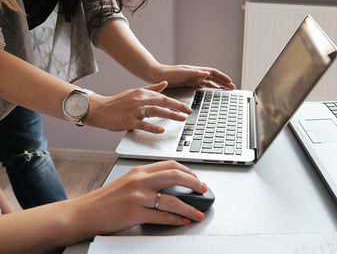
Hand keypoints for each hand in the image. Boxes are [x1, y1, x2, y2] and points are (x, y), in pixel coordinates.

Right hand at [75, 160, 207, 234]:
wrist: (84, 212)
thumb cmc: (105, 200)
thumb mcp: (127, 183)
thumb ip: (146, 182)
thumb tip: (168, 187)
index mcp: (139, 171)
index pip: (169, 165)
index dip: (187, 171)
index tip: (196, 178)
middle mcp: (140, 180)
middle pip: (175, 175)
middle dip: (194, 183)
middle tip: (203, 190)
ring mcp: (138, 196)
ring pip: (172, 198)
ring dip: (189, 207)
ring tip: (198, 213)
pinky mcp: (135, 212)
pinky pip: (162, 215)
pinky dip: (176, 219)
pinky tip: (183, 220)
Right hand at [84, 81, 191, 132]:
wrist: (99, 109)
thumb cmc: (118, 102)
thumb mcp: (135, 92)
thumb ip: (151, 88)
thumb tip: (165, 83)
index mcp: (142, 93)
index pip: (164, 97)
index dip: (177, 102)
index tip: (187, 107)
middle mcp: (140, 100)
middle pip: (163, 102)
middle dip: (179, 107)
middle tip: (189, 111)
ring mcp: (134, 110)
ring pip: (156, 110)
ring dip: (171, 114)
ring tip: (181, 118)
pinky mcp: (128, 121)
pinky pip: (143, 124)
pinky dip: (153, 126)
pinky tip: (162, 129)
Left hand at [151, 64, 235, 89]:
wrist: (155, 75)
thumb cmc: (167, 73)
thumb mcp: (182, 72)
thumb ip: (195, 73)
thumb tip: (207, 73)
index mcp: (195, 70)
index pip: (213, 73)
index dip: (222, 77)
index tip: (230, 82)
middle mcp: (195, 74)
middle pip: (213, 78)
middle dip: (223, 82)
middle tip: (232, 88)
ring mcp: (192, 79)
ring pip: (208, 83)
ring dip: (217, 86)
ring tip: (224, 91)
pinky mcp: (188, 84)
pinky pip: (201, 86)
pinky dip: (208, 89)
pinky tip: (211, 92)